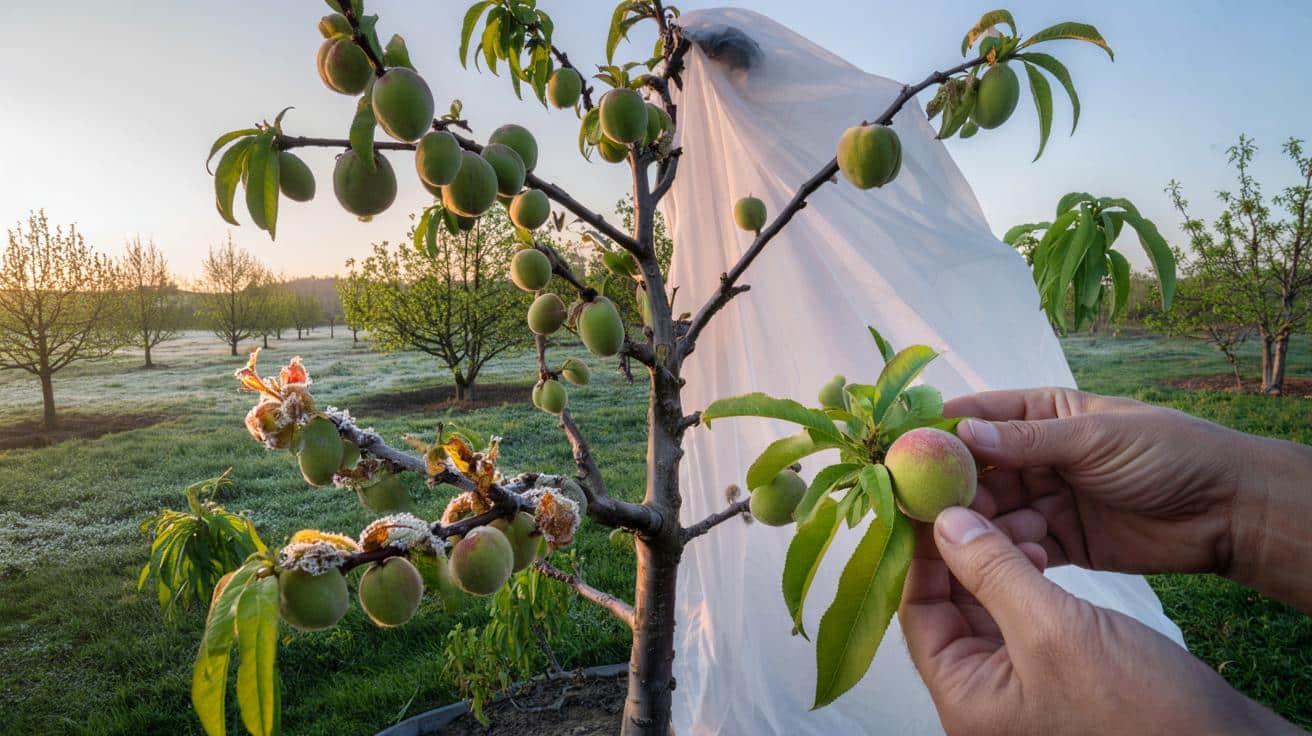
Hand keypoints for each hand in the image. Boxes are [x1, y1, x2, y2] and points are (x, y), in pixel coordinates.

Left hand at [899, 507, 1296, 735]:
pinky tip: (1044, 549)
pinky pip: (1018, 616)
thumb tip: (944, 522)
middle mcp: (981, 696)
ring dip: (997, 558)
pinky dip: (1023, 578)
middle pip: (949, 605)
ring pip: (985, 605)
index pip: (919, 610)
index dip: (924, 551)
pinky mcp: (1053, 675)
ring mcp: (1018, 688)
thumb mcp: (1054, 628)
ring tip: (1025, 523)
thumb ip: (992, 572)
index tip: (934, 498)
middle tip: (982, 498)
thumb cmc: (1139, 704)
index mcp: (964, 696)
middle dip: (964, 549)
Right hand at [943, 387, 1311, 612]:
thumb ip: (1028, 442)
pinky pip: (1017, 548)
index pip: (976, 418)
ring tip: (963, 541)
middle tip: (921, 510)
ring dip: (976, 526)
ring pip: (991, 513)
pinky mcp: (1059, 542)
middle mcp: (1035, 456)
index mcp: (1041, 416)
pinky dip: (1004, 555)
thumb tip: (962, 435)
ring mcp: (1045, 500)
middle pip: (975, 472)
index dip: (938, 433)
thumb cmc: (1167, 453)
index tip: (902, 452)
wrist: (1227, 509)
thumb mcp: (1095, 438)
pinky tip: (998, 563)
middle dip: (949, 489)